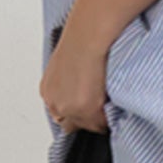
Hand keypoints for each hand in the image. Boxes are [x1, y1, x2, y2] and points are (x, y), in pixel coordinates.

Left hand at [40, 20, 111, 134]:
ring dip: (100, 117)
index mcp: (48, 90)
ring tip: (109, 100)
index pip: (61, 114)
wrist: (89, 36)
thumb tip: (82, 89)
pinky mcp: (87, 111)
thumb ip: (69, 82)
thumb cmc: (81, 42)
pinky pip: (103, 124)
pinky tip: (114, 100)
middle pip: (72, 125)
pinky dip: (110, 115)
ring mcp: (70, 108)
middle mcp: (55, 103)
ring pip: (89, 126)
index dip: (77, 111)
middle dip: (87, 118)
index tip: (89, 107)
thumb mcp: (66, 64)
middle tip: (101, 104)